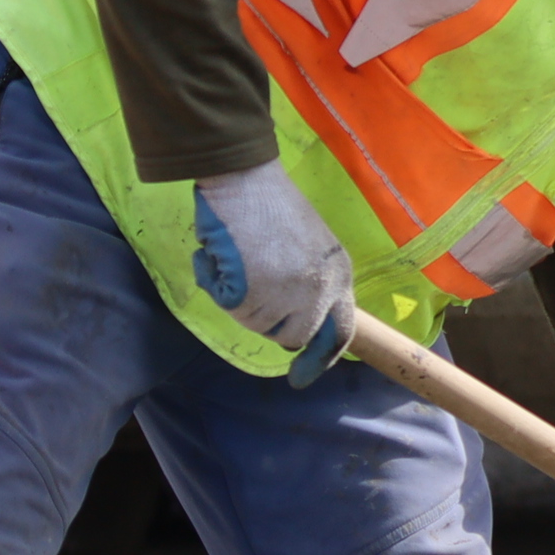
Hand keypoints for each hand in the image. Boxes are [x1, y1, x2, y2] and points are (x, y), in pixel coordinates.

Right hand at [192, 161, 353, 385]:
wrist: (244, 178)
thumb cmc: (272, 205)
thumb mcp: (311, 246)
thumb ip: (311, 282)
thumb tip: (296, 321)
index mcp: (338, 275)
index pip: (341, 331)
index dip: (321, 357)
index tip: (303, 377)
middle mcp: (319, 290)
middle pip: (291, 335)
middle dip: (266, 319)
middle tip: (248, 283)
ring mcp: (287, 294)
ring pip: (253, 322)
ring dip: (237, 295)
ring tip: (238, 254)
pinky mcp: (253, 292)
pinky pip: (225, 303)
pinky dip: (213, 281)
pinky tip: (218, 252)